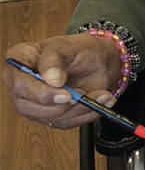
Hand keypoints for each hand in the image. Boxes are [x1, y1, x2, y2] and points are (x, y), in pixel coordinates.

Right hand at [3, 33, 122, 128]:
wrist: (99, 62)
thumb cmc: (81, 49)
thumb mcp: (69, 47)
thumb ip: (56, 60)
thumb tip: (52, 80)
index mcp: (20, 59)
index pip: (18, 82)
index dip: (37, 90)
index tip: (60, 86)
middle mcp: (23, 84)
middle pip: (27, 106)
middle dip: (59, 103)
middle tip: (82, 93)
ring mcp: (34, 102)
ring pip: (49, 117)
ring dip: (78, 108)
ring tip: (101, 94)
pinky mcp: (51, 115)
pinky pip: (66, 122)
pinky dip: (86, 113)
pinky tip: (100, 101)